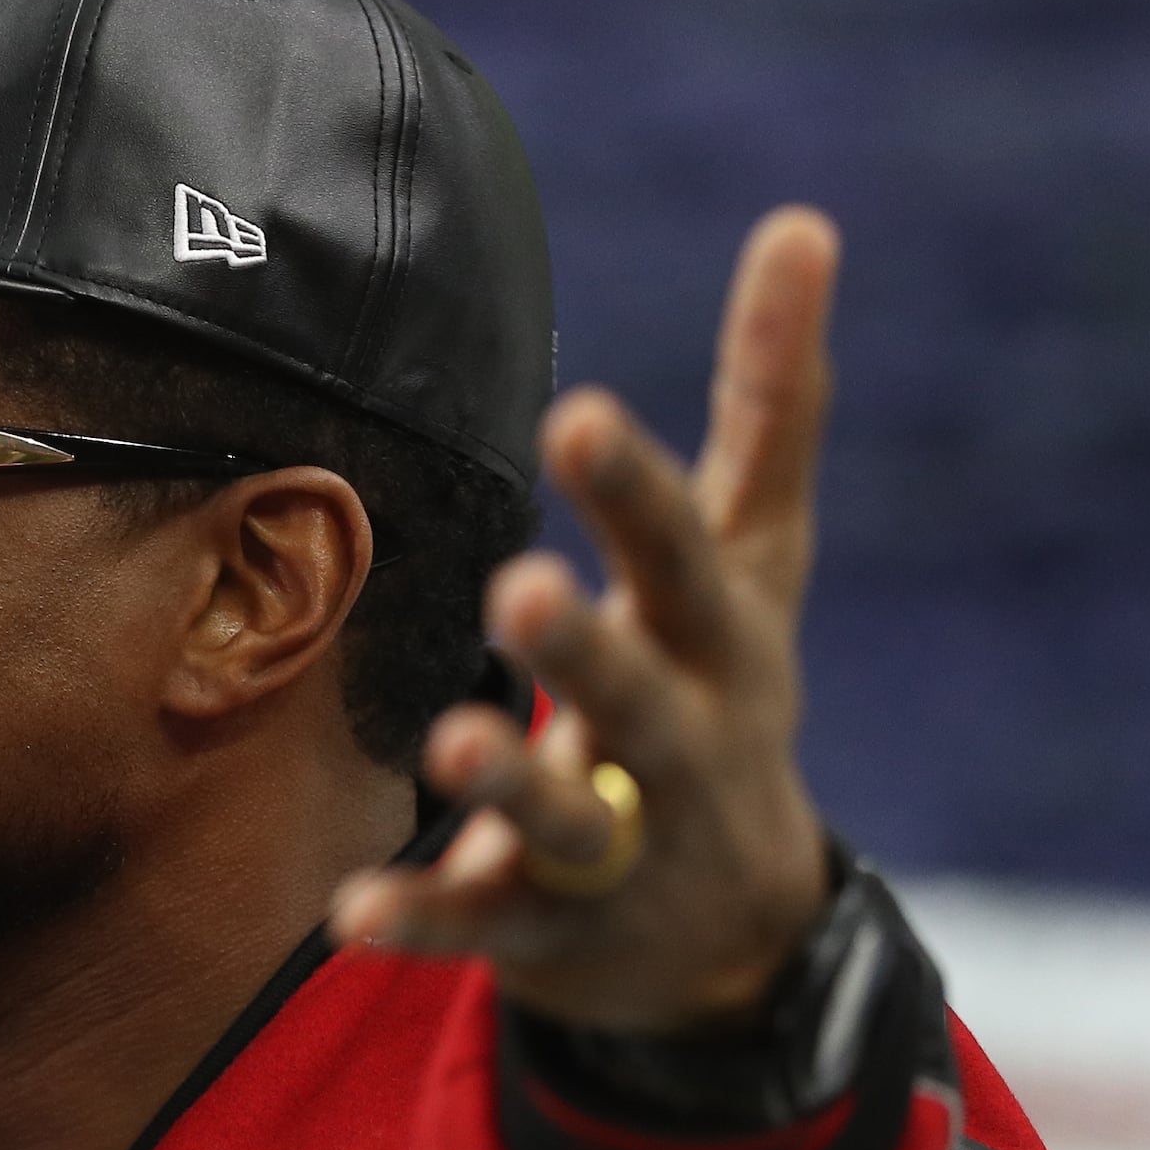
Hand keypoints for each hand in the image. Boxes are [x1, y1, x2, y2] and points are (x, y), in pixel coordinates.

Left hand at [329, 208, 842, 1035]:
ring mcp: (617, 848)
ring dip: (509, 782)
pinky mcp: (546, 929)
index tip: (579, 413)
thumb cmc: (723, 692)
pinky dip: (421, 923)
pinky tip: (346, 913)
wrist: (735, 930)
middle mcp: (680, 743)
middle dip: (587, 647)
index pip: (685, 555)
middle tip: (522, 587)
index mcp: (720, 642)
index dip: (636, 491)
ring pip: (564, 819)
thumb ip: (770, 405)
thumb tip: (803, 220)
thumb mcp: (760, 559)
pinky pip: (479, 928)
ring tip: (454, 739)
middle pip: (638, 693)